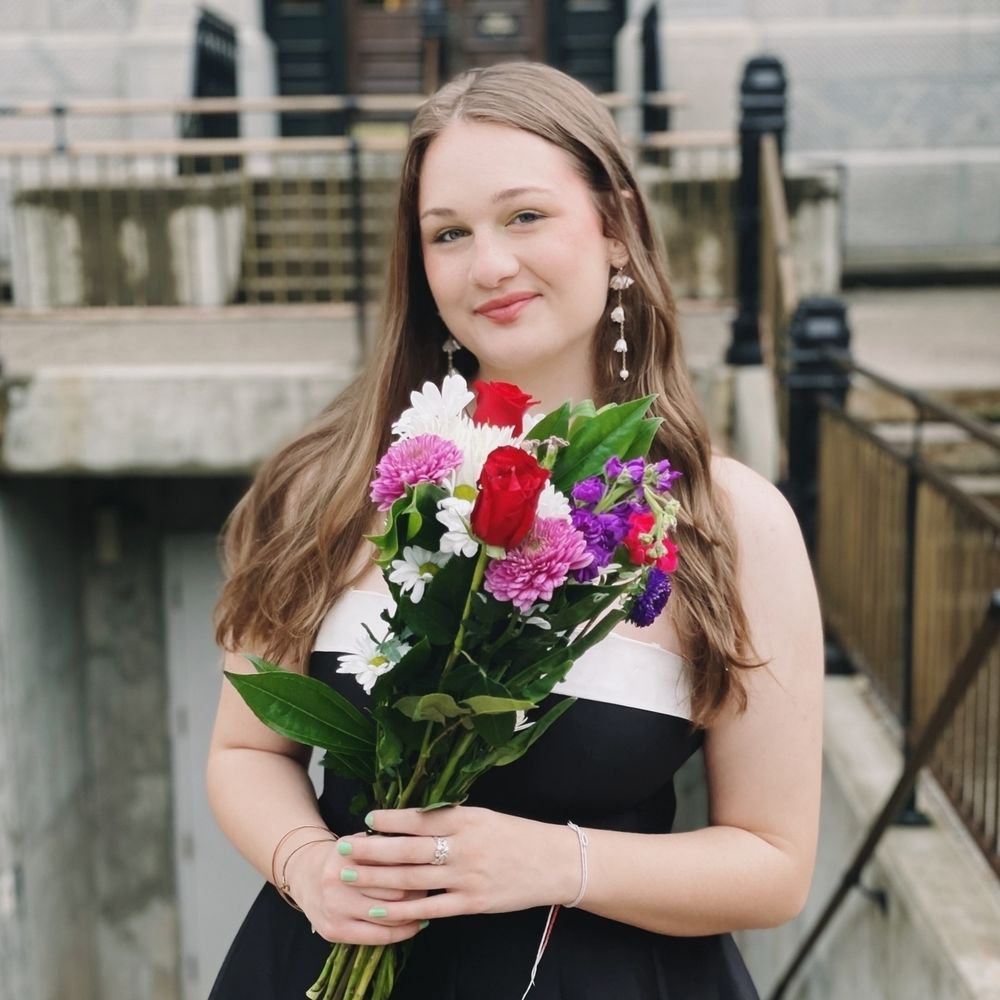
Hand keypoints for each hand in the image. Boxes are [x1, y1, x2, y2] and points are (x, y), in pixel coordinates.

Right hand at [284, 836, 428, 944]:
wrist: (305, 874)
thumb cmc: (345, 857)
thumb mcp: (360, 842)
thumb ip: (385, 844)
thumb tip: (424, 848)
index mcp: (347, 853)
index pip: (394, 863)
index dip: (417, 866)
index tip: (433, 866)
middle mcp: (338, 881)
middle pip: (394, 891)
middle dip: (419, 890)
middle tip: (434, 886)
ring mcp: (335, 909)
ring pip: (388, 916)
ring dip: (413, 913)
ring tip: (428, 906)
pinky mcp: (334, 931)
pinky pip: (377, 937)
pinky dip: (401, 933)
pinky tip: (414, 926)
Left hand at [329, 806, 579, 924]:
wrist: (555, 863)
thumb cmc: (517, 836)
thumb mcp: (484, 816)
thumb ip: (451, 818)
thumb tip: (412, 818)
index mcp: (466, 819)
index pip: (419, 818)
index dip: (390, 820)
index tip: (367, 819)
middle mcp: (463, 846)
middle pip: (407, 849)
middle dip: (370, 849)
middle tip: (342, 848)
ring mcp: (466, 877)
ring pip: (412, 879)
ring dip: (376, 879)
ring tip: (349, 876)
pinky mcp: (472, 903)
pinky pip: (429, 908)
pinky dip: (401, 911)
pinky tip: (378, 912)